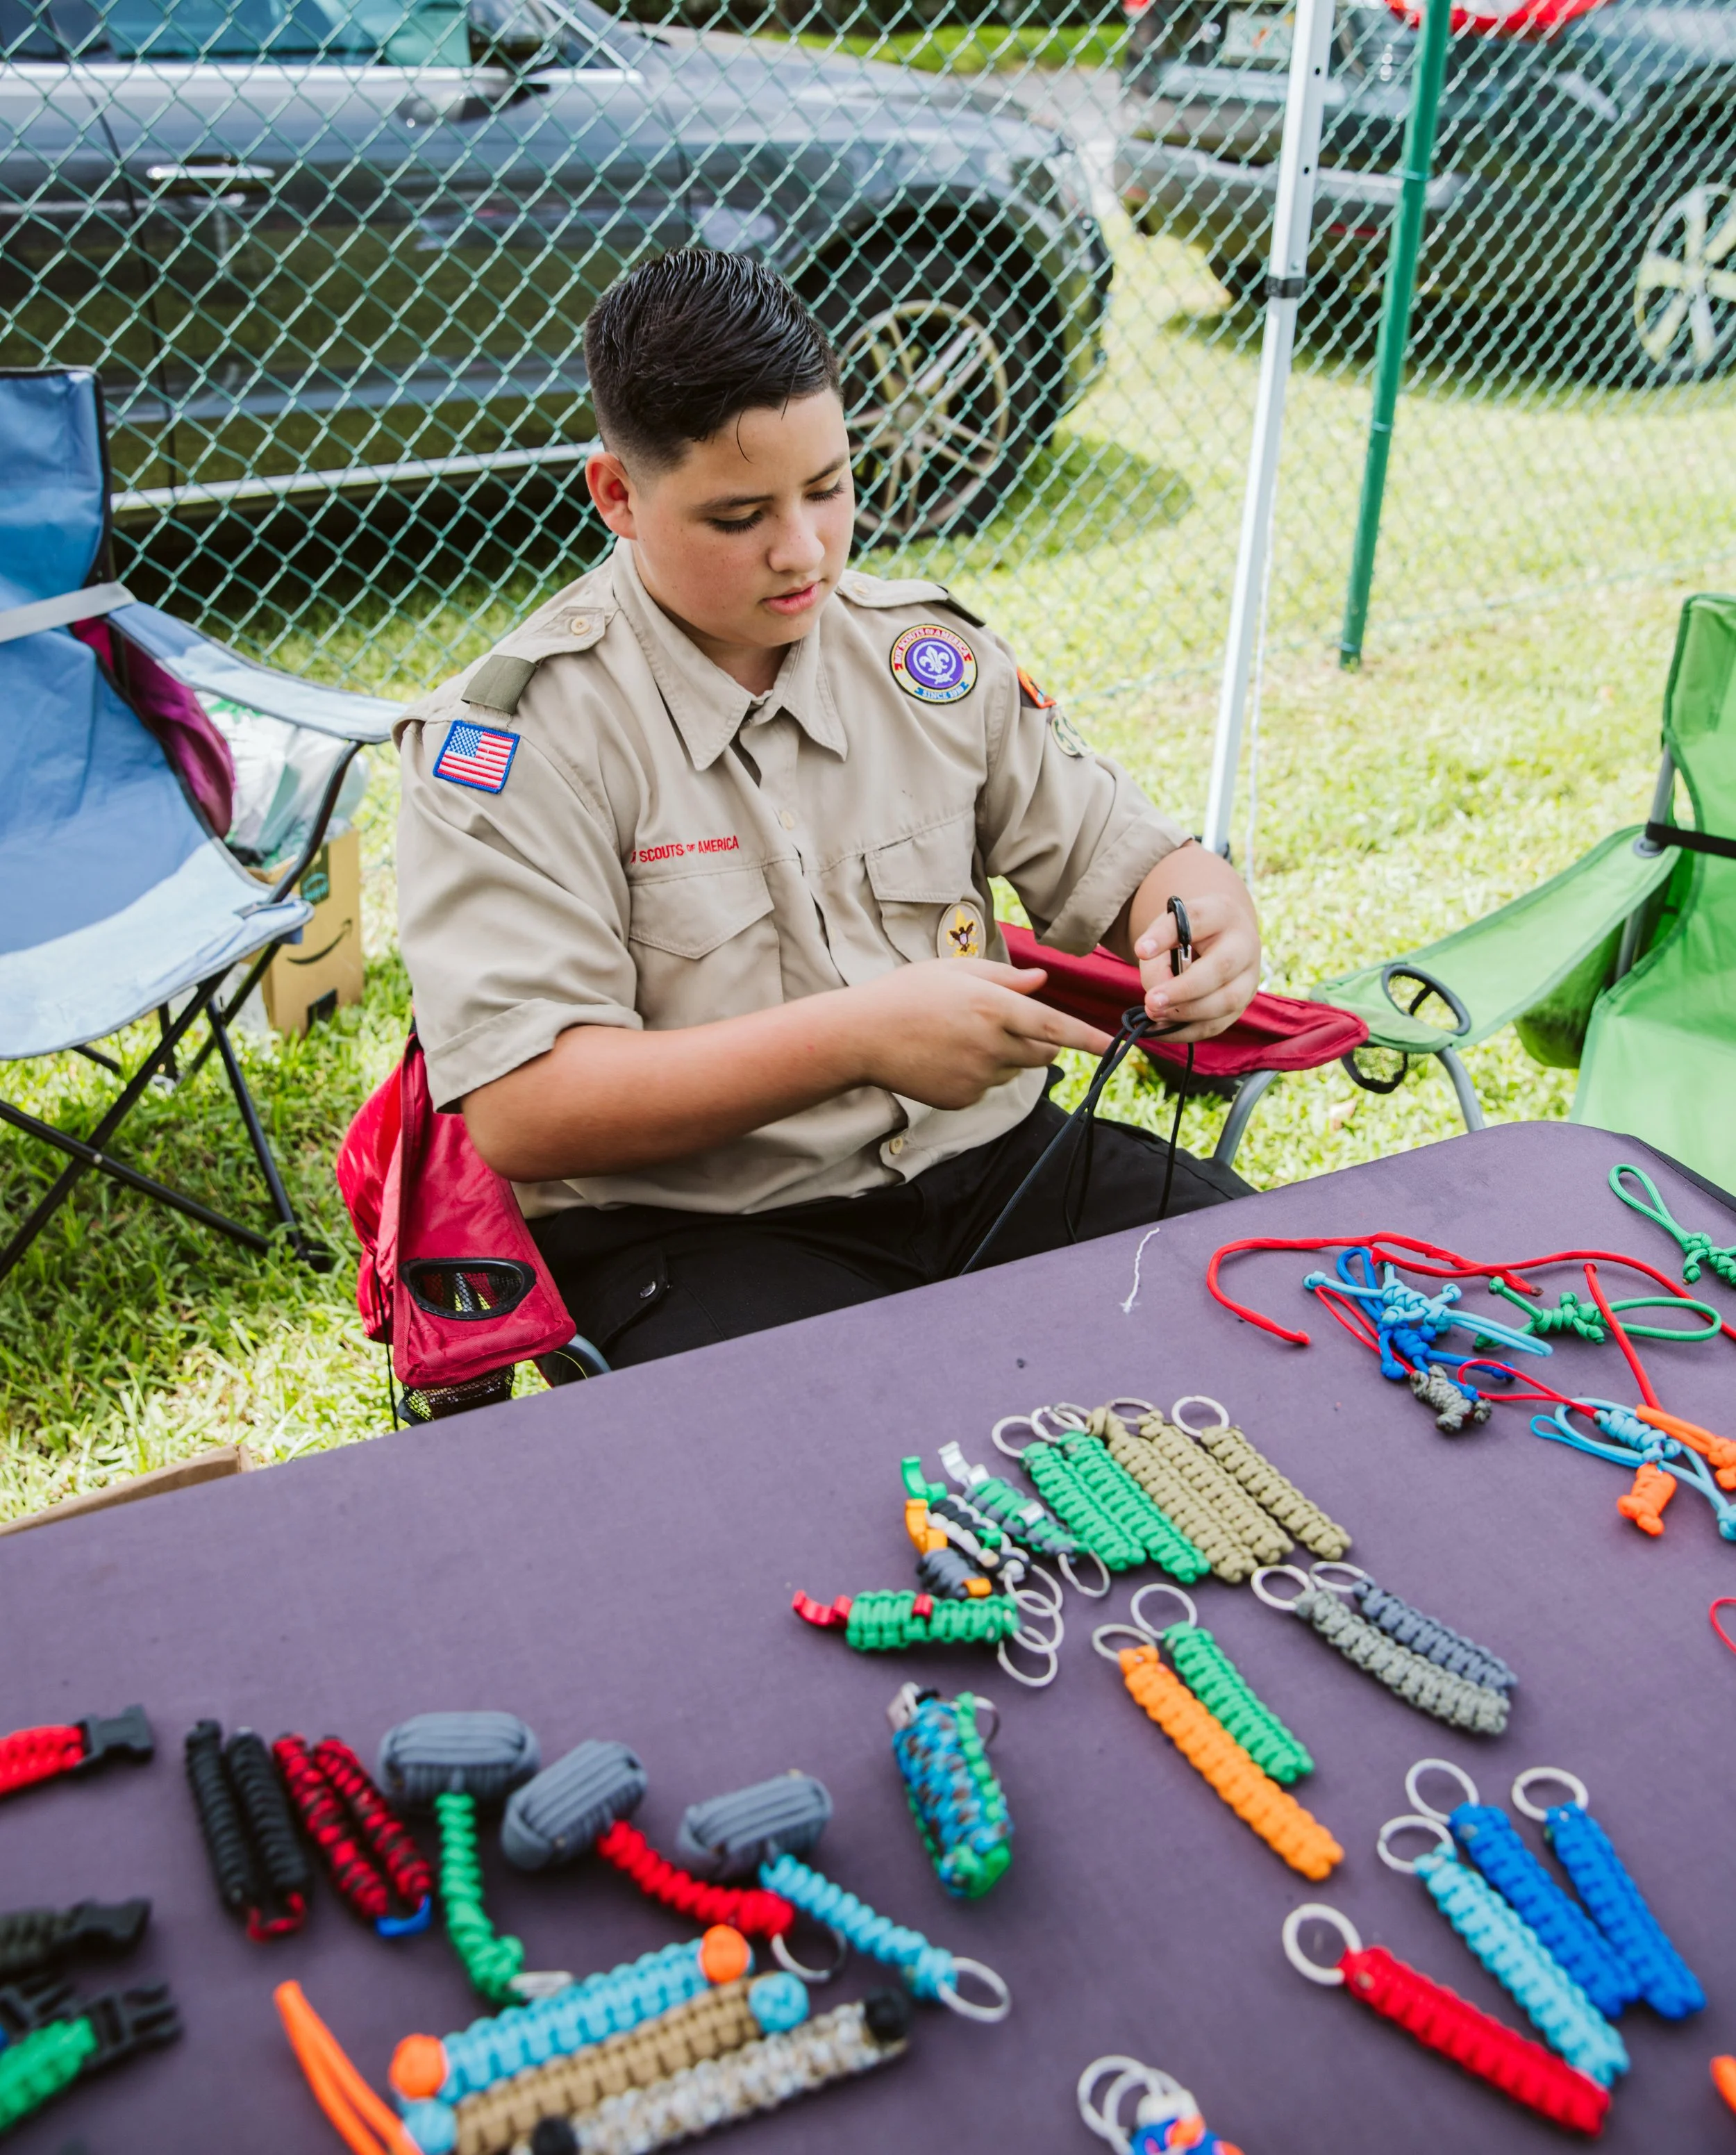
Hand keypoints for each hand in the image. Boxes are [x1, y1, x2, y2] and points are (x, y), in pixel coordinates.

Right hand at [849, 959, 1112, 1109]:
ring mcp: (977, 1076)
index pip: (1055, 1027)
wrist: (861, 1036)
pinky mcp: (964, 1098)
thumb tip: (1042, 982)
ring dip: (1006, 1055)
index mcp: (993, 1008)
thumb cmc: (908, 993)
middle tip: (1007, 1023)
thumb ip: (1004, 978)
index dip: (1090, 1039)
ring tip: (961, 1036)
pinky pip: (989, 1086)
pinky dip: (979, 1073)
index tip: (1116, 1047)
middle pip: (1043, 1052)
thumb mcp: (955, 971)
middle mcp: (991, 1045)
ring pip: (1015, 1069)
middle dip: (1042, 1041)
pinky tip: (947, 1056)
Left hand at [1131, 868, 1260, 1042]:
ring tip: (1153, 1014)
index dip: (1167, 936)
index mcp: (1222, 914)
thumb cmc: (1187, 934)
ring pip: (1225, 1001)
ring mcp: (1248, 977)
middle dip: (1184, 989)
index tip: (1141, 951)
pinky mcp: (1241, 1004)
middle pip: (1220, 968)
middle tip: (1151, 1001)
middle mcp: (1243, 944)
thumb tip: (1156, 1002)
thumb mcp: (1166, 932)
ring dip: (1186, 1013)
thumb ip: (1156, 959)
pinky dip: (1186, 1031)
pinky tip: (1160, 1030)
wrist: (1219, 938)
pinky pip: (1217, 1024)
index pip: (1196, 919)